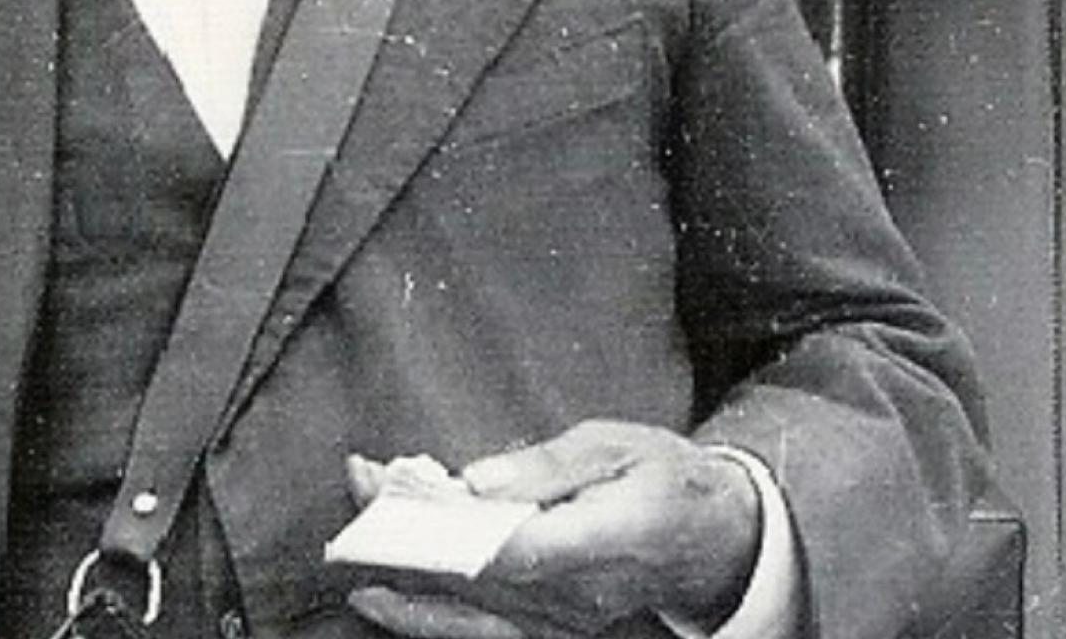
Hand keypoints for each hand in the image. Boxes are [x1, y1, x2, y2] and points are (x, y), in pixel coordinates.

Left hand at [345, 421, 760, 638]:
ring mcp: (571, 621)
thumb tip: (478, 480)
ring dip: (409, 574)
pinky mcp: (557, 630)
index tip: (400, 489)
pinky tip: (387, 602)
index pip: (521, 544)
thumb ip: (548, 466)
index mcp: (610, 536)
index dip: (454, 525)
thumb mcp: (618, 446)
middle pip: (483, 575)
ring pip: (476, 609)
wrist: (714, 540)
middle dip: (412, 530)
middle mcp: (586, 594)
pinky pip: (487, 631)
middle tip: (360, 483)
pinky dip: (433, 618)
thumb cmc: (665, 478)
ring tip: (350, 548)